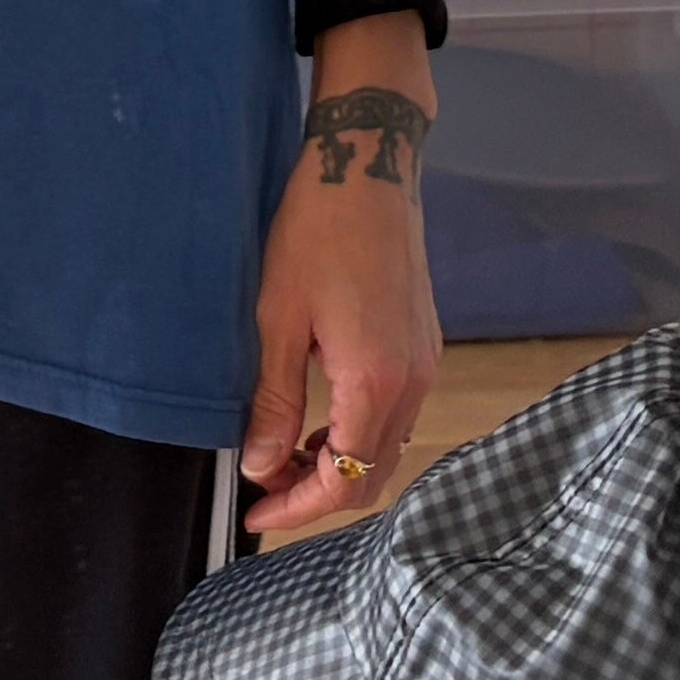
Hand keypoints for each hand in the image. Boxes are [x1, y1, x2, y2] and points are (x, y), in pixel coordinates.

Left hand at [241, 17, 441, 536]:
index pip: (345, 480)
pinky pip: (395, 414)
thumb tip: (261, 467)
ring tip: (282, 457)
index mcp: (377, 383)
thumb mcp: (277, 318)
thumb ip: (274, 400)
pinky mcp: (422, 343)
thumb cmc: (315, 232)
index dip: (297, 508)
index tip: (254, 514)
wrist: (366, 165)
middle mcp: (413, 382)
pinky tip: (319, 419)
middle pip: (374, 474)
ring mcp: (424, 362)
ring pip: (387, 446)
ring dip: (340, 464)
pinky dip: (358, 432)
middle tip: (263, 492)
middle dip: (318, 494)